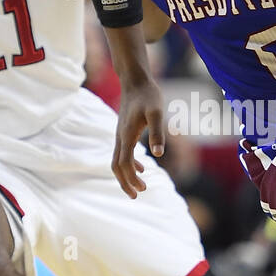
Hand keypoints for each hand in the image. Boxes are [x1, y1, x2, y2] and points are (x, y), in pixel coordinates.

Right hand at [112, 78, 164, 197]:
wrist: (135, 80)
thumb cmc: (148, 95)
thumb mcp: (156, 113)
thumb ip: (157, 133)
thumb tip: (159, 154)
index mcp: (126, 135)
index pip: (124, 164)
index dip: (130, 179)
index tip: (141, 190)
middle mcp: (120, 137)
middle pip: (116, 166)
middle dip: (125, 182)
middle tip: (137, 196)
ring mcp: (120, 134)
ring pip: (117, 161)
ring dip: (127, 175)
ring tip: (140, 187)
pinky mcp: (123, 131)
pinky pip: (123, 152)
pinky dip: (130, 164)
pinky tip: (142, 168)